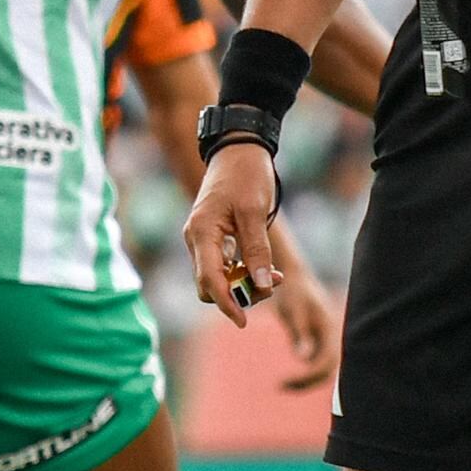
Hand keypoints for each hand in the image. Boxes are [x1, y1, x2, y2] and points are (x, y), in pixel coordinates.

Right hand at [185, 142, 286, 319]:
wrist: (239, 148)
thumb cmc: (247, 175)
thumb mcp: (255, 212)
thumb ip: (257, 250)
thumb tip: (260, 286)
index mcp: (201, 233)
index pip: (209, 280)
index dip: (226, 303)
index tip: (243, 321)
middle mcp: (196, 239)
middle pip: (210, 285)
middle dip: (238, 294)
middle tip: (272, 285)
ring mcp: (202, 239)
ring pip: (217, 278)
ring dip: (243, 284)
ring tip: (274, 276)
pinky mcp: (212, 237)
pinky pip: (223, 266)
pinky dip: (242, 272)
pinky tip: (264, 267)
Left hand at [263, 231, 340, 388]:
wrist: (294, 277)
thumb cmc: (293, 290)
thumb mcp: (294, 309)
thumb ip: (299, 332)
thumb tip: (302, 358)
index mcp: (329, 329)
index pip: (326, 362)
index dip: (309, 375)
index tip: (286, 381)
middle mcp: (331, 337)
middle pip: (328, 369)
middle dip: (308, 381)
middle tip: (283, 387)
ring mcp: (325, 340)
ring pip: (322, 368)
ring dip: (306, 380)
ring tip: (282, 385)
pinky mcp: (317, 341)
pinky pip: (314, 363)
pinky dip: (303, 373)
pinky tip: (285, 379)